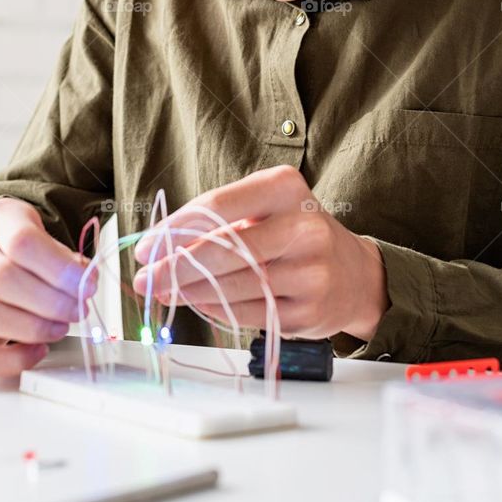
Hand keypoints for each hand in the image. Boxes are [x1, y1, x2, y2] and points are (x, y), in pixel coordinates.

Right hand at [0, 198, 98, 377]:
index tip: (88, 285)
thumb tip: (85, 281)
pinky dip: (8, 360)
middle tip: (78, 310)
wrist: (0, 260)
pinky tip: (38, 351)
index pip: (22, 240)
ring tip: (60, 328)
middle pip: (1, 278)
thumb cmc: (32, 254)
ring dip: (30, 327)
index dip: (58, 268)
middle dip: (49, 301)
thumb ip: (67, 260)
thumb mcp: (51, 241)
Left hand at [132, 165, 387, 341]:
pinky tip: (200, 303)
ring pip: (232, 286)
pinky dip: (216, 309)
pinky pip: (247, 313)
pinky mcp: (308, 312)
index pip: (218, 207)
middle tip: (145, 278)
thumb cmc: (296, 233)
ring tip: (165, 292)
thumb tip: (160, 247)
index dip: (175, 230)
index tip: (146, 247)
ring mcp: (310, 272)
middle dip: (175, 268)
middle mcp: (304, 227)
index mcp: (286, 188)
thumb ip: (220, 221)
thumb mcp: (267, 208)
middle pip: (223, 250)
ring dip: (189, 292)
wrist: (355, 274)